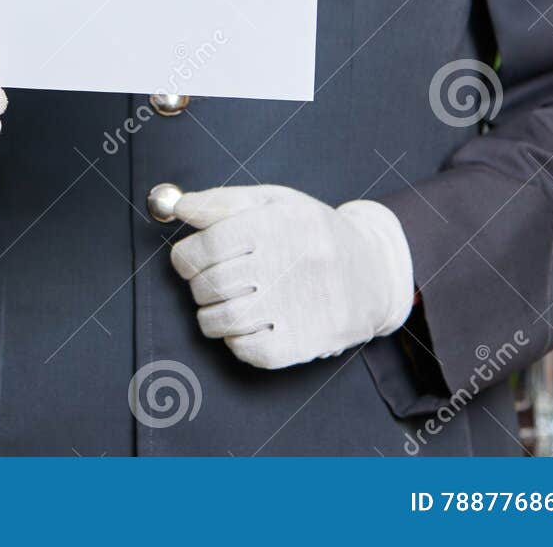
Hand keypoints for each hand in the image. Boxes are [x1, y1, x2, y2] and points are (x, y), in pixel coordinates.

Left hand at [169, 184, 413, 369]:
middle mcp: (287, 266)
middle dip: (199, 284)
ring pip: (220, 321)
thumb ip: (222, 202)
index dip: (186, 256)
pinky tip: (251, 322)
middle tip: (215, 280)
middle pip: (208, 285)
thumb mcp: (275, 202)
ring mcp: (295, 308)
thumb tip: (178, 208)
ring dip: (212, 315)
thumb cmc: (313, 233)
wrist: (374, 273)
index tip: (191, 259)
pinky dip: (237, 339)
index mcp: (278, 225)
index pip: (206, 247)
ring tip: (229, 301)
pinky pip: (245, 349)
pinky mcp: (302, 343)